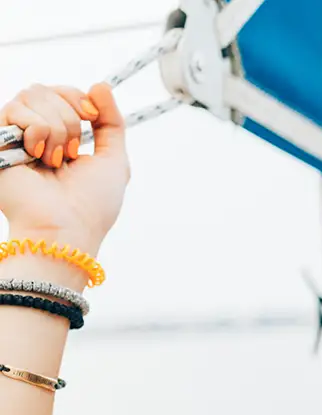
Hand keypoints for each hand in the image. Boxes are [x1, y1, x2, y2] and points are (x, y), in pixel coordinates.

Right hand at [0, 83, 129, 255]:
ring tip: (56, 160)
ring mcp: (13, 136)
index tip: (91, 117)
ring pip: (32, 94)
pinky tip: (38, 156)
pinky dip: (37, 131)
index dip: (78, 98)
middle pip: (46, 89)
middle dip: (69, 117)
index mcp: (58, 138)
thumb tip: (100, 84)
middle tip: (72, 153)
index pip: (61, 92)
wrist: (67, 229)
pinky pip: (15, 110)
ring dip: (57, 128)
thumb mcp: (114, 159)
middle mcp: (33, 134)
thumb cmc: (92, 204)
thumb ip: (111, 122)